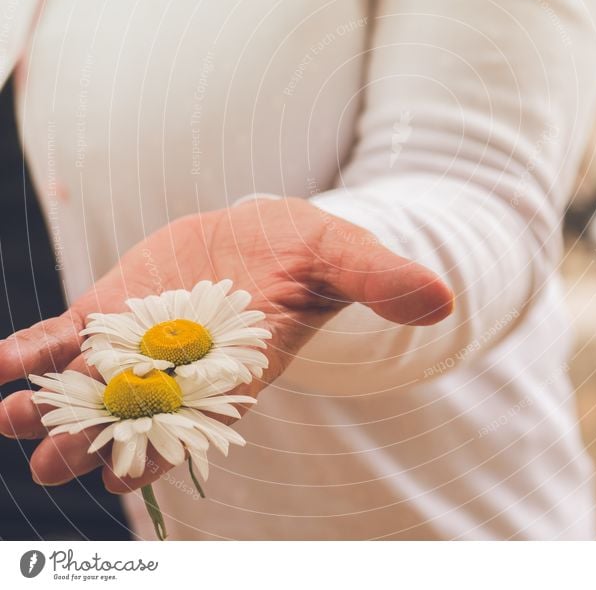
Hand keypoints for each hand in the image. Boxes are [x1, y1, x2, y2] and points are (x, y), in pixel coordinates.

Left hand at [0, 197, 452, 493]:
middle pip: (137, 414)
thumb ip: (385, 282)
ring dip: (49, 405)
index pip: (206, 413)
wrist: (266, 238)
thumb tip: (442, 298)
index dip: (171, 438)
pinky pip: (63, 338)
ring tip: (9, 417)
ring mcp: (141, 342)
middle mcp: (185, 367)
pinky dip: (29, 353)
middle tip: (50, 463)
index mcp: (242, 364)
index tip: (129, 465)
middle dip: (94, 441)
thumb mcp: (348, 258)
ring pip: (89, 385)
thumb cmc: (312, 253)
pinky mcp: (111, 312)